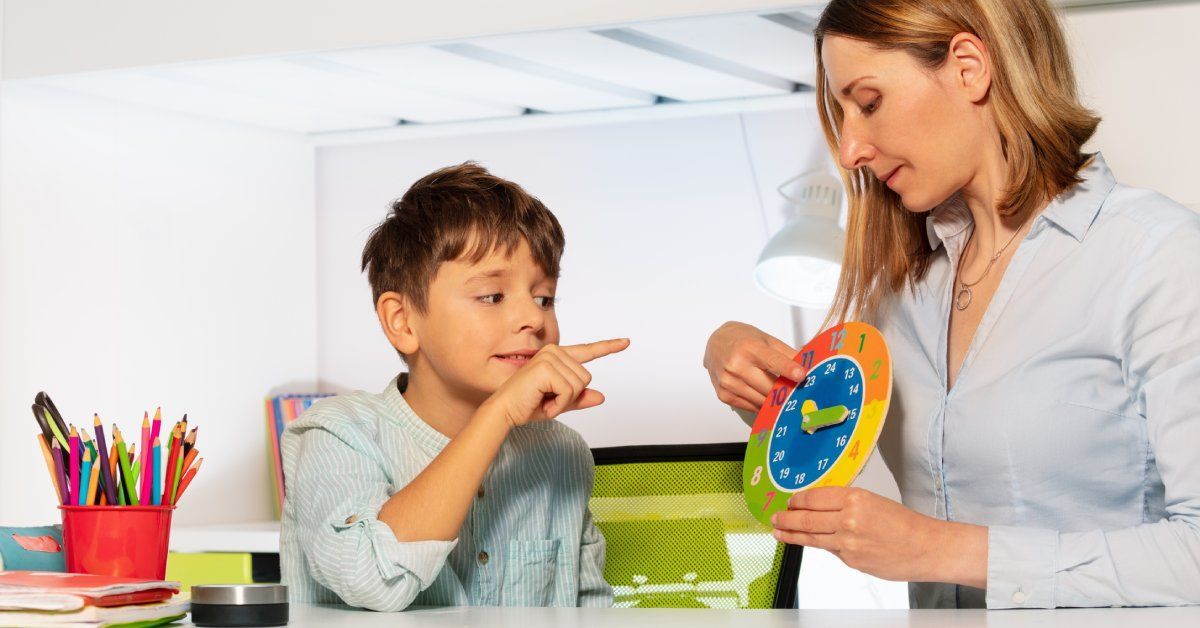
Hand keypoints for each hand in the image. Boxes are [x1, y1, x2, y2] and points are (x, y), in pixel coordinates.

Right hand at [486, 339, 629, 427]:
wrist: (505, 412)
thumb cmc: (526, 406)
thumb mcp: (559, 403)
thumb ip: (579, 398)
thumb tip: (601, 397)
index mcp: (557, 357)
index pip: (586, 351)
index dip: (608, 347)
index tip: (626, 342)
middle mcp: (554, 352)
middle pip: (586, 377)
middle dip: (571, 396)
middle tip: (548, 400)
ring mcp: (549, 357)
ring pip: (580, 384)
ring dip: (564, 400)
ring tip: (544, 400)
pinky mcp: (546, 367)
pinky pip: (569, 391)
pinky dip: (558, 403)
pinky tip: (543, 401)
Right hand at [703, 321, 805, 412]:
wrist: (714, 344)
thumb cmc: (742, 340)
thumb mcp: (766, 339)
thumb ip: (787, 353)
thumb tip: (808, 367)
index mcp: (750, 348)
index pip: (772, 361)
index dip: (788, 369)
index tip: (802, 376)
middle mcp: (736, 365)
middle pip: (768, 386)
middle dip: (786, 391)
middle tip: (799, 393)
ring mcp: (729, 382)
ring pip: (760, 400)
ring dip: (775, 401)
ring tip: (784, 398)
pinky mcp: (724, 395)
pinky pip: (750, 407)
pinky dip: (761, 404)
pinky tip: (765, 398)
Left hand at [771, 487, 986, 585]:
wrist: (927, 547)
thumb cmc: (905, 524)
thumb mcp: (873, 502)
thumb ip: (846, 505)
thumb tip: (819, 509)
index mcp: (855, 497)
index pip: (815, 497)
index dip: (798, 500)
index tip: (789, 501)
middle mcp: (849, 518)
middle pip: (807, 518)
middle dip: (787, 518)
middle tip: (774, 517)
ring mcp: (848, 542)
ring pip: (812, 537)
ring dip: (791, 535)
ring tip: (778, 532)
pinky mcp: (851, 560)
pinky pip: (830, 551)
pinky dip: (819, 546)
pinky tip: (809, 543)